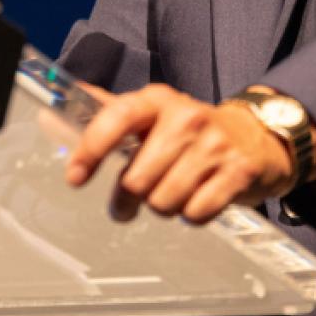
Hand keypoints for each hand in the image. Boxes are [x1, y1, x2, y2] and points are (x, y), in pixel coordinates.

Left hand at [63, 82, 294, 224]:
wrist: (258, 136)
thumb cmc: (193, 131)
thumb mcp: (154, 114)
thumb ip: (110, 114)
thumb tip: (57, 108)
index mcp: (158, 100)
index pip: (118, 117)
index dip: (92, 147)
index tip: (75, 176)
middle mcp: (186, 117)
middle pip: (137, 179)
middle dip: (130, 197)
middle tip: (135, 197)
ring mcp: (215, 144)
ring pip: (165, 201)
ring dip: (164, 207)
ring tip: (173, 192)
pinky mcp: (239, 171)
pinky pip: (197, 213)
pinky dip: (193, 215)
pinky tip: (198, 197)